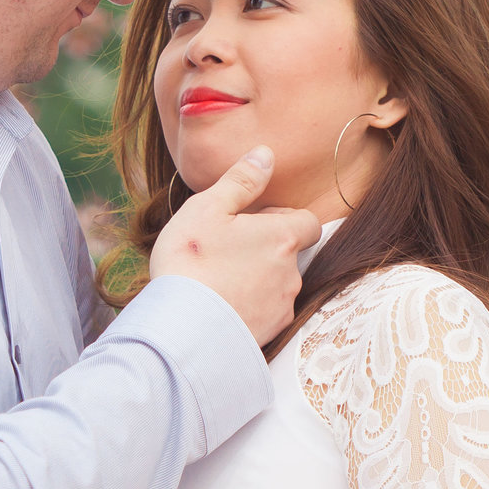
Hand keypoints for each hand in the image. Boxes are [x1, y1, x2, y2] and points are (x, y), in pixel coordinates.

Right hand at [148, 146, 320, 342]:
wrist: (180, 328)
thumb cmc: (190, 262)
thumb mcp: (208, 207)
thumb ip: (241, 180)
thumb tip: (266, 154)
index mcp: (282, 237)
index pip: (308, 222)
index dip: (284, 219)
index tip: (254, 223)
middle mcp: (292, 273)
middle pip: (290, 254)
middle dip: (267, 250)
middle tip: (228, 250)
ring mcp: (283, 306)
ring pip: (279, 285)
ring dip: (259, 279)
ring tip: (220, 280)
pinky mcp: (270, 333)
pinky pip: (268, 313)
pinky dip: (251, 307)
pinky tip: (222, 306)